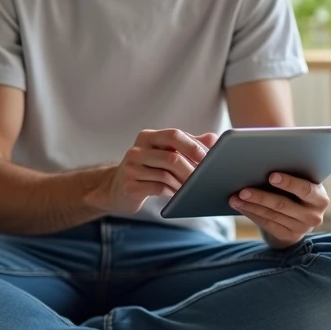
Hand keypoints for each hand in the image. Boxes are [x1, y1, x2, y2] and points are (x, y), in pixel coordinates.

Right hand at [92, 129, 218, 213]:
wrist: (116, 189)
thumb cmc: (147, 170)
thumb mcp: (164, 153)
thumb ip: (187, 145)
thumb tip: (213, 139)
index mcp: (147, 137)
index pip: (174, 135)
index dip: (193, 146)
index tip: (210, 157)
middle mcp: (137, 149)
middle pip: (172, 156)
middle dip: (192, 169)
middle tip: (205, 178)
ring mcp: (131, 168)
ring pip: (166, 174)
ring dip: (184, 183)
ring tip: (193, 188)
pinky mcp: (130, 186)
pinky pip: (159, 188)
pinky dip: (173, 192)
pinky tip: (177, 194)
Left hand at [232, 146, 330, 246]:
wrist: (293, 213)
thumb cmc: (298, 185)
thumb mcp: (311, 171)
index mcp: (320, 196)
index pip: (306, 189)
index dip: (289, 182)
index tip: (271, 174)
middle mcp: (314, 215)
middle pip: (284, 204)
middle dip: (262, 195)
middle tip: (242, 186)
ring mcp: (300, 229)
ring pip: (272, 215)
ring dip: (251, 204)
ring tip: (234, 194)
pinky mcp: (287, 237)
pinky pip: (266, 225)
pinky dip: (251, 213)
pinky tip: (238, 204)